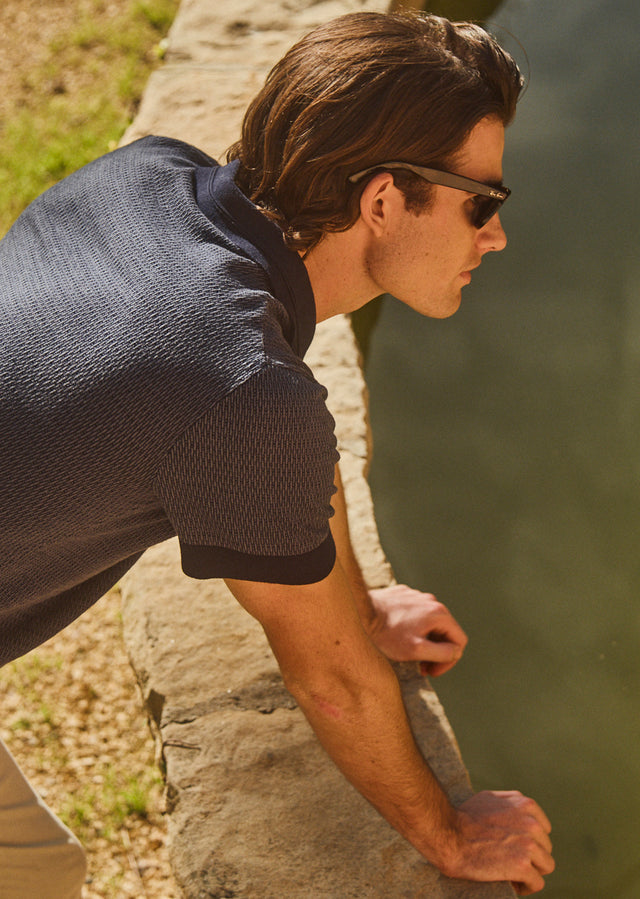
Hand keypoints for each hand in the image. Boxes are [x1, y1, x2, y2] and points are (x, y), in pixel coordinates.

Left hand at [367, 584, 466, 674]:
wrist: (360, 613)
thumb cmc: (386, 634)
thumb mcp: (417, 651)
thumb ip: (442, 654)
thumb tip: (455, 652)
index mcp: (439, 613)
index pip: (459, 641)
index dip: (449, 661)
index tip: (432, 671)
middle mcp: (431, 601)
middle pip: (445, 632)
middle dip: (436, 652)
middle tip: (420, 667)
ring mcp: (416, 596)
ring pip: (430, 624)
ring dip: (424, 641)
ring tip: (407, 653)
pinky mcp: (403, 595)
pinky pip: (415, 615)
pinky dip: (412, 629)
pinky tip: (397, 636)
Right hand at [437, 791, 554, 894]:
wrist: (448, 834)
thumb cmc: (463, 817)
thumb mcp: (490, 798)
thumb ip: (510, 802)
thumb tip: (521, 809)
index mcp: (525, 805)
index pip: (543, 829)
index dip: (531, 840)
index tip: (516, 848)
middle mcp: (532, 823)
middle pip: (545, 848)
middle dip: (532, 856)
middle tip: (512, 862)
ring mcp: (529, 844)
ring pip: (546, 866)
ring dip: (531, 872)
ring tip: (514, 875)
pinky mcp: (523, 865)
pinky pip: (537, 883)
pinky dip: (526, 887)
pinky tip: (512, 884)